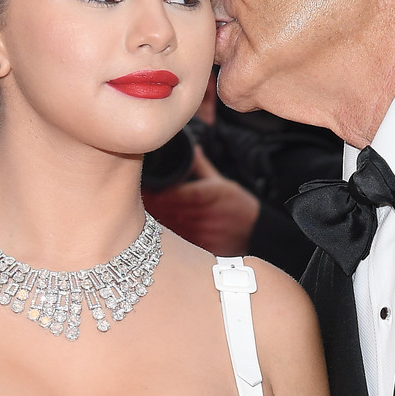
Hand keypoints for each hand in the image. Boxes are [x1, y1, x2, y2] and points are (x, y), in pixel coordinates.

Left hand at [143, 146, 260, 255]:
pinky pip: (179, 240)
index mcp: (208, 194)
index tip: (145, 188)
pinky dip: (169, 234)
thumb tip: (191, 148)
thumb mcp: (222, 181)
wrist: (256, 232)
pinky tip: (163, 229)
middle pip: (169, 210)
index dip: (157, 192)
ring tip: (145, 213)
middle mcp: (205, 213)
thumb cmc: (238, 204)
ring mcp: (203, 232)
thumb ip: (201, 166)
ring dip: (159, 219)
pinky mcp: (202, 247)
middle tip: (138, 199)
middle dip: (154, 205)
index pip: (174, 194)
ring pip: (171, 226)